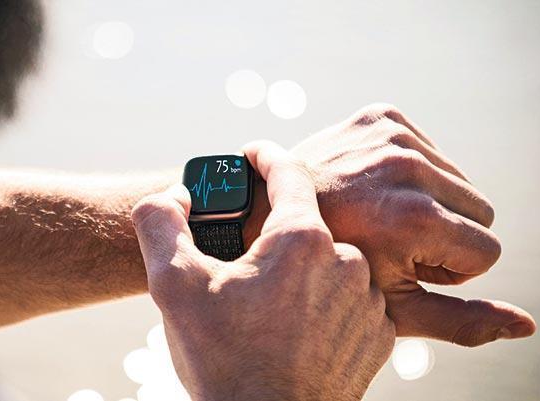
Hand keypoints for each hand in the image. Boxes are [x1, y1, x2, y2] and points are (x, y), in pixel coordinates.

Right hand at [132, 141, 393, 400]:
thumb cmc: (223, 361)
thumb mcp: (172, 285)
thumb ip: (161, 221)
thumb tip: (175, 195)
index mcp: (300, 241)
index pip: (288, 173)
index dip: (266, 156)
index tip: (253, 152)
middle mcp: (346, 263)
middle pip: (304, 227)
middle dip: (273, 237)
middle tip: (242, 266)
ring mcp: (368, 302)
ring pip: (328, 265)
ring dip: (300, 274)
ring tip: (266, 308)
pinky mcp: (379, 337)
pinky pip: (349, 301)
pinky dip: (324, 305)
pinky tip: (295, 328)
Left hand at [279, 103, 533, 345]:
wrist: (266, 210)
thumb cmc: (329, 268)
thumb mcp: (393, 306)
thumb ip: (463, 320)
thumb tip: (527, 326)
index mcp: (415, 219)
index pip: (488, 251)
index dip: (448, 266)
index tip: (404, 261)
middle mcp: (409, 169)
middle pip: (482, 211)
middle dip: (446, 233)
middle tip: (391, 239)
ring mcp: (393, 136)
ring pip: (461, 180)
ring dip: (432, 201)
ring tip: (380, 212)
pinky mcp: (382, 115)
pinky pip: (434, 151)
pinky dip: (413, 174)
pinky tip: (374, 187)